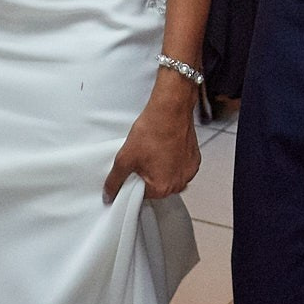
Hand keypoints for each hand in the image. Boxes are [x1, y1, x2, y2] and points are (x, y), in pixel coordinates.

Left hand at [102, 80, 199, 203]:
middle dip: (148, 174)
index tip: (135, 167)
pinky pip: (180, 166)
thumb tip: (109, 194)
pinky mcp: (194, 159)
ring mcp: (189, 171)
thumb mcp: (125, 158)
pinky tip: (165, 146)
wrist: (171, 109)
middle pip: (157, 187)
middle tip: (143, 156)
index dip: (134, 180)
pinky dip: (173, 160)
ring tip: (155, 149)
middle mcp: (179, 183)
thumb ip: (115, 180)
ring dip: (161, 167)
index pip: (143, 195)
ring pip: (169, 176)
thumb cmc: (153, 130)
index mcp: (163, 187)